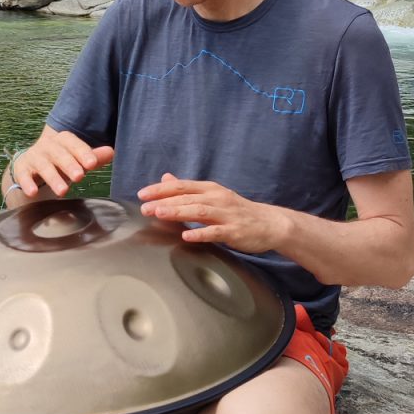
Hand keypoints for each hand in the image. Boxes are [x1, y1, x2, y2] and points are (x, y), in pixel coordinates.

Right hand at [5, 128, 113, 199]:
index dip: (83, 152)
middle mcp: (47, 146)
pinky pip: (23, 175)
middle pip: (59, 153)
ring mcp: (33, 156)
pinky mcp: (21, 169)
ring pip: (43, 166)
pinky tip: (33, 193)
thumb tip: (112, 152)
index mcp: (63, 140)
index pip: (73, 143)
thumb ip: (93, 157)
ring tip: (63, 191)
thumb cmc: (60, 161)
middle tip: (80, 177)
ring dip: (53, 178)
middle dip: (69, 165)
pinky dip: (27, 183)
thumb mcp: (77, 158)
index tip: (92, 164)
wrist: (30, 165)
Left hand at [137, 174, 285, 252]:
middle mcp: (217, 198)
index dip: (161, 189)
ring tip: (160, 214)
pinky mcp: (234, 231)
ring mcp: (226, 214)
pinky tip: (187, 235)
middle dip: (164, 202)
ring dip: (178, 212)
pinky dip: (200, 233)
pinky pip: (215, 232)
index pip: (181, 186)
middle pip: (187, 198)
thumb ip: (188, 189)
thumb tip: (166, 178)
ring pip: (199, 211)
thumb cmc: (238, 211)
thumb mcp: (213, 195)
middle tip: (144, 207)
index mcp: (210, 189)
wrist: (270, 224)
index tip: (142, 194)